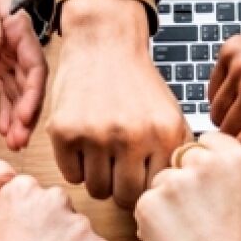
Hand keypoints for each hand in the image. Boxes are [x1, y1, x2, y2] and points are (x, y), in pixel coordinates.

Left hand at [0, 0, 45, 149]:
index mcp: (19, 30)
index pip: (34, 66)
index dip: (32, 93)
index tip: (24, 115)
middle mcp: (16, 46)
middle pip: (28, 86)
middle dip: (27, 114)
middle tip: (20, 140)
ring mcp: (4, 56)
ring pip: (16, 93)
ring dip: (16, 119)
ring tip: (14, 144)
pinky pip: (1, 91)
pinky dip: (4, 111)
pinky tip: (5, 130)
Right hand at [47, 0, 188, 208]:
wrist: (104, 43)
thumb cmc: (137, 84)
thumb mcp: (170, 115)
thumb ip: (175, 154)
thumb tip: (174, 195)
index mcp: (164, 134)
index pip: (155, 191)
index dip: (146, 188)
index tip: (140, 179)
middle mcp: (131, 136)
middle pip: (125, 197)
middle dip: (121, 188)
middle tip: (118, 170)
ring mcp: (95, 135)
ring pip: (96, 190)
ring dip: (98, 178)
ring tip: (102, 155)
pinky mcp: (65, 132)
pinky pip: (71, 176)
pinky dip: (76, 166)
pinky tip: (84, 145)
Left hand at [133, 132, 240, 240]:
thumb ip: (219, 173)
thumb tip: (190, 161)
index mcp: (237, 158)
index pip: (205, 142)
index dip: (201, 167)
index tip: (207, 188)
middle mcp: (207, 163)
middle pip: (178, 160)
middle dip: (181, 184)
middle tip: (198, 218)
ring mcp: (176, 182)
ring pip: (158, 183)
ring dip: (164, 205)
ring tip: (189, 235)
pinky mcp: (150, 203)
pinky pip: (142, 205)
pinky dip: (151, 223)